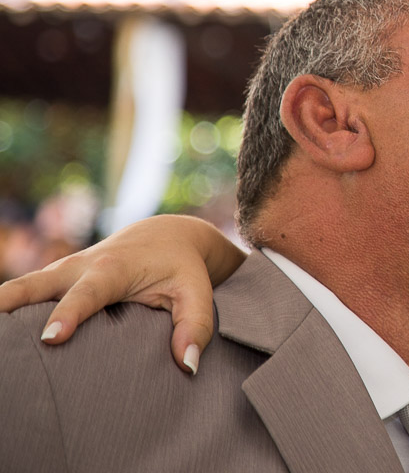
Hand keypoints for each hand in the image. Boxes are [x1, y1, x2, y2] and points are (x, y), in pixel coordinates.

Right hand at [0, 214, 246, 374]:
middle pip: (35, 285)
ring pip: (22, 288)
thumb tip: (189, 364)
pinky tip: (1, 337)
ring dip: (2, 306)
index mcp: (114, 269)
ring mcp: (62, 272)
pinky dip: (7, 309)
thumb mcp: (198, 293)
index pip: (88, 294)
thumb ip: (195, 326)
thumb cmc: (182, 267)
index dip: (69, 314)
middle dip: (9, 303)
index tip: (52, 338)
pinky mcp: (55, 280)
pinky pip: (24, 294)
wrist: (167, 235)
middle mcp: (80, 267)